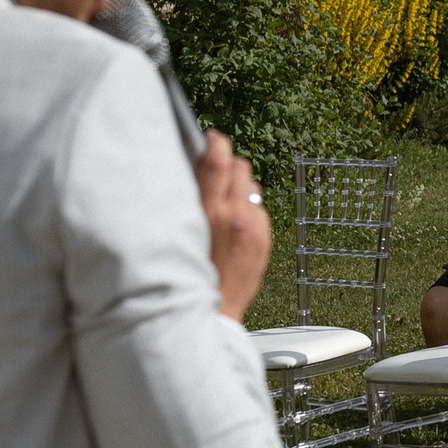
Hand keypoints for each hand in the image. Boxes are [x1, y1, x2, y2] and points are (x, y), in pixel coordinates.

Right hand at [197, 130, 270, 321]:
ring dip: (240, 187)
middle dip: (229, 164)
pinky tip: (235, 226)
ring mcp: (255, 227)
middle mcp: (236, 216)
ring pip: (252, 187)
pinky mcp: (265, 238)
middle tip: (217, 171)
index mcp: (209, 212)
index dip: (216, 142)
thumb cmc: (189, 272)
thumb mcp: (182, 231)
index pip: (218, 160)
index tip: (212, 138)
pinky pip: (259, 209)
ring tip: (225, 203)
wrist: (212, 309)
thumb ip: (192, 199)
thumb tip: (196, 168)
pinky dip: (249, 210)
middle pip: (240, 167)